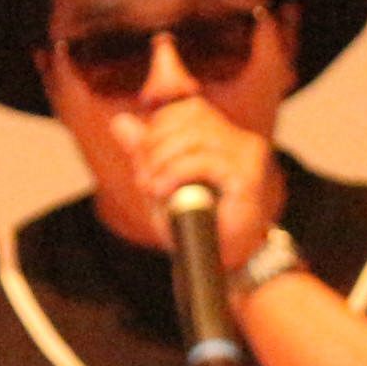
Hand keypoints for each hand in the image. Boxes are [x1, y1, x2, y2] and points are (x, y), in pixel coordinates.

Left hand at [109, 99, 274, 269]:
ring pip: (196, 136)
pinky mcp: (247, 176)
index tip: (144, 125)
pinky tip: (162, 189)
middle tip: (143, 175)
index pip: (192, 104)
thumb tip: (119, 122)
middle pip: (191, 114)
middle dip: (156, 141)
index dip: (165, 104)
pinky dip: (175, 173)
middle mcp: (239, 140)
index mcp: (222, 137)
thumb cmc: (195, 223)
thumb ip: (143, 153)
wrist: (220, 262)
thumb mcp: (160, 183)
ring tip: (150, 186)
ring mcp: (246, 156)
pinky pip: (203, 161)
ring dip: (162, 159)